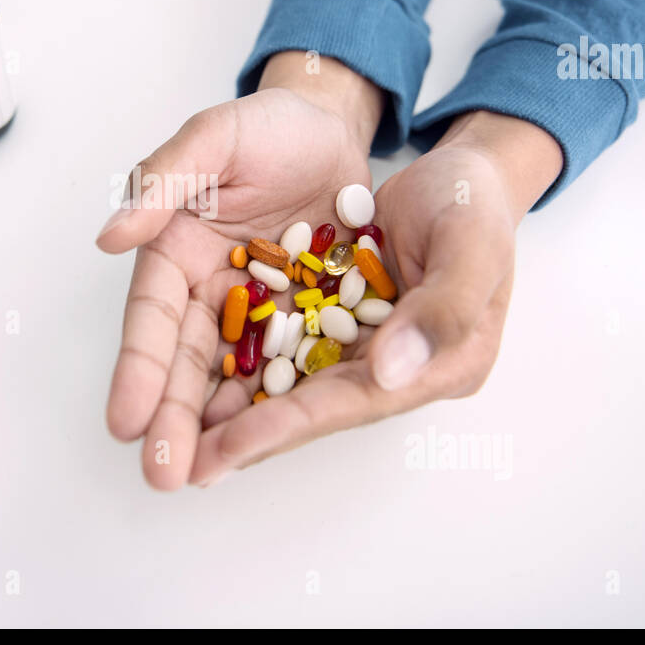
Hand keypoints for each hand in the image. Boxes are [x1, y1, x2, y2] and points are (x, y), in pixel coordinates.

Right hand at [96, 52, 382, 489]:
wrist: (331, 129)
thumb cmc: (267, 127)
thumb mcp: (213, 137)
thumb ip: (165, 179)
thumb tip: (112, 234)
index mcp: (176, 252)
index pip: (152, 319)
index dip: (138, 369)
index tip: (123, 419)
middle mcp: (212, 291)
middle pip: (188, 363)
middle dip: (172, 418)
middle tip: (161, 472)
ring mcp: (260, 312)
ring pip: (236, 378)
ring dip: (221, 428)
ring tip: (206, 475)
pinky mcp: (307, 320)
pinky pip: (295, 367)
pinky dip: (280, 405)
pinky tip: (269, 444)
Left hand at [187, 109, 562, 485]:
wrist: (462, 174)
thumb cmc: (475, 204)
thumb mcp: (471, 243)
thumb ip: (441, 309)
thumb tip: (387, 374)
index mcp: (444, 366)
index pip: (351, 404)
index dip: (285, 428)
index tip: (223, 450)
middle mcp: (399, 370)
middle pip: (312, 409)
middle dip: (243, 439)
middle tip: (174, 470)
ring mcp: (365, 349)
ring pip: (289, 385)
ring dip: (231, 412)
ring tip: (170, 440)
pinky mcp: (335, 322)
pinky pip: (282, 349)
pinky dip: (240, 365)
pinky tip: (193, 381)